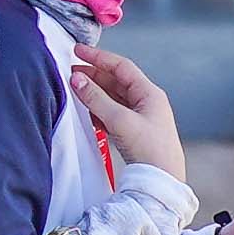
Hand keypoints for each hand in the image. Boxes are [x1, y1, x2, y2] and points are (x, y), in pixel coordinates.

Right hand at [67, 42, 185, 174]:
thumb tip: (77, 79)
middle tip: (70, 71)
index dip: (98, 57)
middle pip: (116, 81)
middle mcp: (146, 102)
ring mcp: (140, 118)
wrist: (163, 183)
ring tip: (74, 89)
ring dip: (94, 92)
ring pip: (113, 98)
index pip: (121, 67)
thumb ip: (96, 99)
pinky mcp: (134, 133)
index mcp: (150, 94)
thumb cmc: (151, 150)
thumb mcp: (120, 121)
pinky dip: (98, 109)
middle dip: (93, 75)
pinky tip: (86, 111)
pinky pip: (113, 114)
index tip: (77, 51)